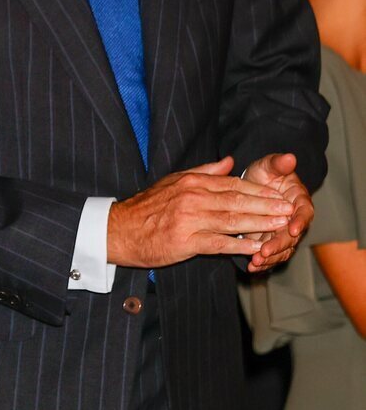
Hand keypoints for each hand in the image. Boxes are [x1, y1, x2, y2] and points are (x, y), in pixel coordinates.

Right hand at [107, 155, 296, 269]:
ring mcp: (190, 220)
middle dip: (266, 206)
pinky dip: (239, 245)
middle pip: (237, 201)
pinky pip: (219, 243)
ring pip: (232, 220)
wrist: (120, 230)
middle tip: (288, 209)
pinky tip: (256, 247)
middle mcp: (193, 198)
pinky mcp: (186, 242)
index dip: (259, 190)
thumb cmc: (147, 208)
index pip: (233, 184)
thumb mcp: (174, 181)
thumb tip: (230, 161)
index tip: (279, 194)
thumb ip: (204, 171)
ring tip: (281, 225)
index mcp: (192, 182)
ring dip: (260, 223)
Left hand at [241, 152, 313, 272]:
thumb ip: (279, 164)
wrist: (255, 184)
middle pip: (292, 236)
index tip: (293, 228)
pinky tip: (251, 267)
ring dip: (270, 256)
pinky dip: (263, 262)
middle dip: (279, 244)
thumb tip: (290, 157)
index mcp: (299, 201)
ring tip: (256, 261)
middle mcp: (294, 220)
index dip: (300, 221)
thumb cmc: (266, 174)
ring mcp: (283, 233)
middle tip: (266, 250)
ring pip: (282, 249)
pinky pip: (271, 255)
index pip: (304, 212)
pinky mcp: (271, 241)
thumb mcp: (270, 165)